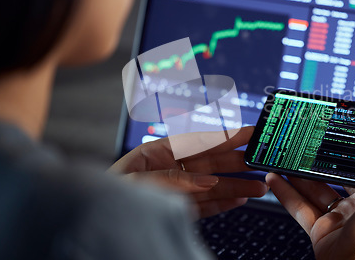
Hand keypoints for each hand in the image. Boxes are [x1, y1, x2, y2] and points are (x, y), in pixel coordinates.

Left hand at [109, 126, 267, 217]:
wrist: (93, 220)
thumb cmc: (107, 195)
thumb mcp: (138, 182)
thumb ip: (174, 178)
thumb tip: (208, 179)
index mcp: (158, 152)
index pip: (199, 141)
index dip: (226, 136)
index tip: (249, 132)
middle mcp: (170, 169)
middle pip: (212, 163)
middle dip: (238, 162)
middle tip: (261, 160)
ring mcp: (176, 190)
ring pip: (213, 186)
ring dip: (237, 185)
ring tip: (259, 186)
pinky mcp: (177, 209)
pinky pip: (205, 205)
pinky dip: (224, 203)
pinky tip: (240, 199)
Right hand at [266, 98, 354, 259]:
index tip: (349, 126)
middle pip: (336, 174)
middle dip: (322, 159)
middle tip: (311, 141)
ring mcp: (337, 216)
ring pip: (314, 188)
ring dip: (299, 174)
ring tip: (287, 157)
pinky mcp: (319, 227)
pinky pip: (299, 206)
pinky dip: (286, 193)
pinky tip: (276, 179)